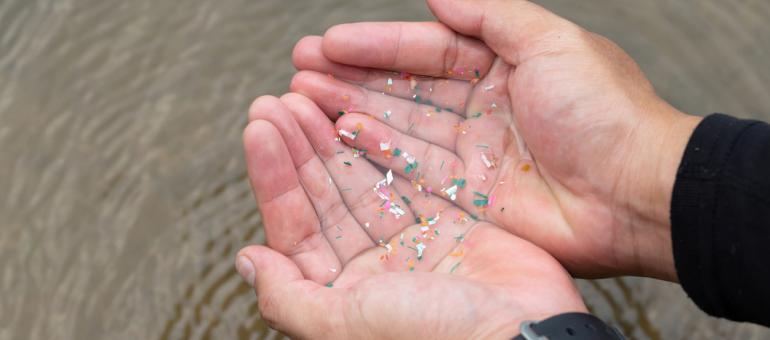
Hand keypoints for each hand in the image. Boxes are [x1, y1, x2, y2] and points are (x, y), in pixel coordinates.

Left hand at [237, 93, 585, 338]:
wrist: (522, 334)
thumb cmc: (434, 337)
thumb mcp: (343, 323)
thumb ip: (289, 296)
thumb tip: (247, 261)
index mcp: (342, 295)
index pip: (295, 228)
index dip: (274, 178)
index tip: (259, 130)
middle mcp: (374, 268)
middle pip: (325, 198)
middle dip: (299, 149)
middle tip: (277, 102)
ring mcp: (413, 243)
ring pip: (363, 180)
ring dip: (333, 139)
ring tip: (308, 98)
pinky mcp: (451, 223)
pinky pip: (409, 177)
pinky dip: (383, 146)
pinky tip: (357, 115)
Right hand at [289, 0, 701, 279]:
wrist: (635, 193)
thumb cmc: (603, 111)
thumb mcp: (549, 41)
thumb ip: (490, 15)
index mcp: (505, 65)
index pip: (427, 49)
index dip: (377, 44)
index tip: (329, 41)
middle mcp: (483, 108)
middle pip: (405, 88)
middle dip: (353, 76)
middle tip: (301, 68)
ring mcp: (473, 154)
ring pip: (401, 126)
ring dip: (353, 110)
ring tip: (304, 97)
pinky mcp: (469, 195)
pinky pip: (414, 169)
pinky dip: (377, 151)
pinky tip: (341, 132)